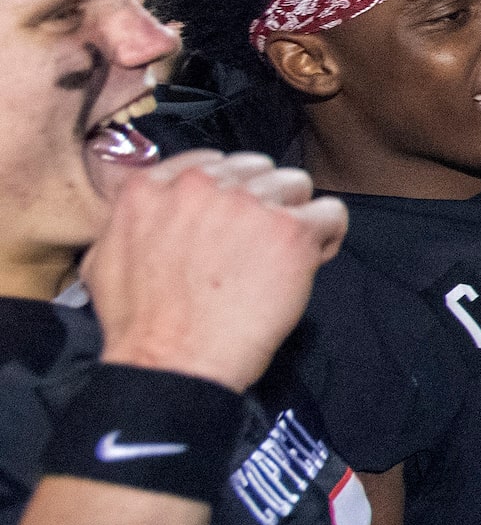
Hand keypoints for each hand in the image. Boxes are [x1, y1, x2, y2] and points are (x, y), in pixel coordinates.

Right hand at [86, 150, 347, 391]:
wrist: (172, 361)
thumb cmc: (140, 324)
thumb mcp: (105, 257)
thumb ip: (134, 219)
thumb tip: (153, 209)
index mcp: (151, 186)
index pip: (212, 163)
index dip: (229, 194)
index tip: (230, 223)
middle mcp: (200, 185)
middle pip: (257, 170)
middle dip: (262, 202)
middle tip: (255, 245)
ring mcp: (248, 203)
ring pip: (296, 184)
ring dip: (294, 216)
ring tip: (281, 257)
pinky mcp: (290, 230)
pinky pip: (331, 213)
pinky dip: (326, 236)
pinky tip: (309, 262)